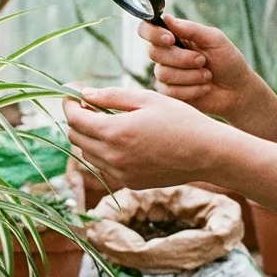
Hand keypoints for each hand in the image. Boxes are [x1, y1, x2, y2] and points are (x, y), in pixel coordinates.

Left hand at [63, 86, 222, 189]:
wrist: (208, 154)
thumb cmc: (181, 120)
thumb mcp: (147, 99)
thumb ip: (111, 97)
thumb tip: (83, 94)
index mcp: (115, 132)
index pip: (74, 119)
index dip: (68, 104)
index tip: (72, 94)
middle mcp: (112, 157)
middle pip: (75, 138)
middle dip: (77, 119)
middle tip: (90, 105)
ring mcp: (120, 173)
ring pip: (87, 154)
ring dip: (89, 137)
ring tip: (108, 121)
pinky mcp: (129, 183)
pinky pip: (104, 166)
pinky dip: (104, 152)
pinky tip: (123, 140)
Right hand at [141, 15, 262, 118]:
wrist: (237, 90)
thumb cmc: (228, 61)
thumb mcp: (215, 39)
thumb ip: (191, 29)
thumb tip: (167, 18)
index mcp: (174, 37)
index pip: (147, 30)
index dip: (153, 34)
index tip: (171, 39)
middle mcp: (166, 54)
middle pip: (154, 52)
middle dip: (181, 58)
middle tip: (203, 61)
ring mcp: (166, 74)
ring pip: (163, 74)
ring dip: (191, 75)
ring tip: (207, 76)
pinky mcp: (170, 94)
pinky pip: (170, 91)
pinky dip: (192, 90)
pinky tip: (204, 88)